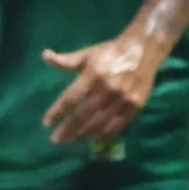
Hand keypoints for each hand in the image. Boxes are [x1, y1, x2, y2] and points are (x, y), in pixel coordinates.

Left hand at [42, 33, 160, 145]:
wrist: (143, 49)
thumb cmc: (111, 51)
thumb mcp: (87, 53)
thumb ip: (66, 60)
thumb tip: (45, 56)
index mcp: (94, 74)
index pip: (71, 98)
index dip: (58, 112)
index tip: (47, 123)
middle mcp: (108, 88)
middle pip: (83, 114)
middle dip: (68, 129)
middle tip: (56, 139)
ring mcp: (123, 99)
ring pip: (100, 123)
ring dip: (84, 134)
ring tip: (72, 140)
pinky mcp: (136, 105)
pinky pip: (118, 125)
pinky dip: (105, 134)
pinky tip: (94, 138)